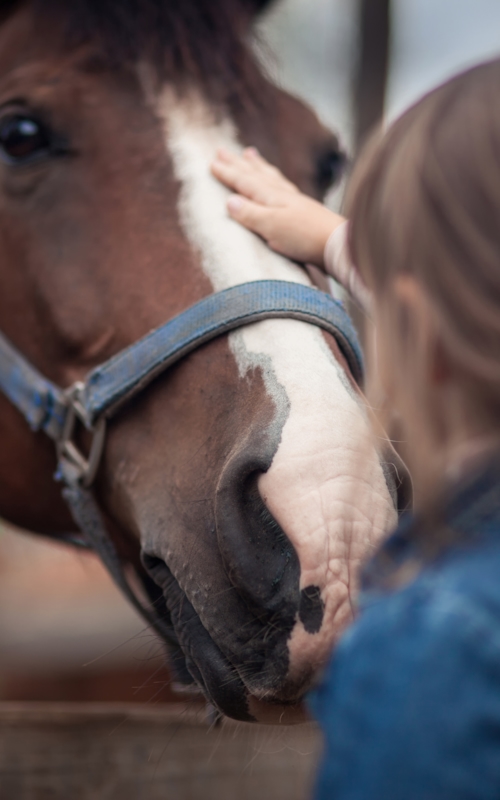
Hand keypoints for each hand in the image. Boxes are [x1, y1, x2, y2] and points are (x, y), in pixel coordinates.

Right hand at [211, 147, 344, 267]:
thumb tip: (229, 200)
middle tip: (223, 150)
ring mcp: (295, 201)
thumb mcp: (271, 227)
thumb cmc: (304, 237)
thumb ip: (250, 213)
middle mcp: (282, 194)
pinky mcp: (305, 210)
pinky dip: (276, 179)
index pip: (244, 182)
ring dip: (258, 166)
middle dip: (238, 164)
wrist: (337, 244)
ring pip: (271, 178)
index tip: (212, 162)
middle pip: (256, 175)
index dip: (228, 173)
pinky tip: (278, 182)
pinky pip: (284, 187)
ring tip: (249, 154)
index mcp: (271, 198)